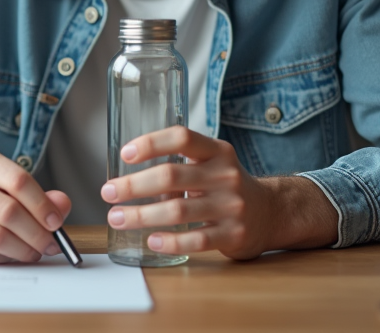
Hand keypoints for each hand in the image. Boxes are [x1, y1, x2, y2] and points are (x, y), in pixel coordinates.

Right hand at [0, 146, 72, 263]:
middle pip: (9, 211)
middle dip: (37, 234)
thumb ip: (38, 194)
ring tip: (34, 253)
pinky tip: (11, 256)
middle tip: (51, 245)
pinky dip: (4, 259)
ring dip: (23, 250)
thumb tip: (62, 204)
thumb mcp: (7, 185)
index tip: (56, 223)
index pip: (19, 180)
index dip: (42, 205)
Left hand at [100, 126, 336, 259]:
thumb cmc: (227, 185)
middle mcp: (225, 175)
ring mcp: (231, 206)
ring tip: (117, 217)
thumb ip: (179, 163)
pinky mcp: (233, 234)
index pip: (182, 137)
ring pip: (178, 210)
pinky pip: (196, 240)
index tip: (125, 154)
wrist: (271, 212)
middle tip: (108, 192)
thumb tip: (127, 173)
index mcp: (216, 151)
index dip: (151, 143)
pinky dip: (171, 241)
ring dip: (141, 215)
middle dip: (134, 185)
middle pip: (172, 175)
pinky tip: (151, 240)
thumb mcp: (211, 163)